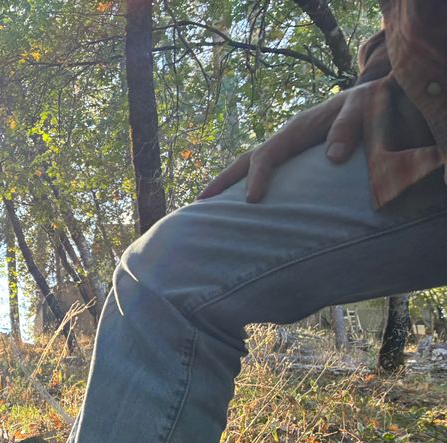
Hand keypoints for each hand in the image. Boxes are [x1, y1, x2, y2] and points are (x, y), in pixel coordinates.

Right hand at [199, 84, 369, 201]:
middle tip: (200, 204)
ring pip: (251, 167)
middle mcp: (286, 139)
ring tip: (211, 210)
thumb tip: (333, 156)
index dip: (257, 177)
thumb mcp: (363, 108)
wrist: (377, 97)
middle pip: (245, 161)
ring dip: (230, 186)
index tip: (252, 200)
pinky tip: (244, 207)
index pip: (266, 155)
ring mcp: (289, 149)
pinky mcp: (296, 159)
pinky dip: (250, 187)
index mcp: (296, 129)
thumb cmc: (371, 103)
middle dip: (222, 181)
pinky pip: (268, 174)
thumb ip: (348, 127)